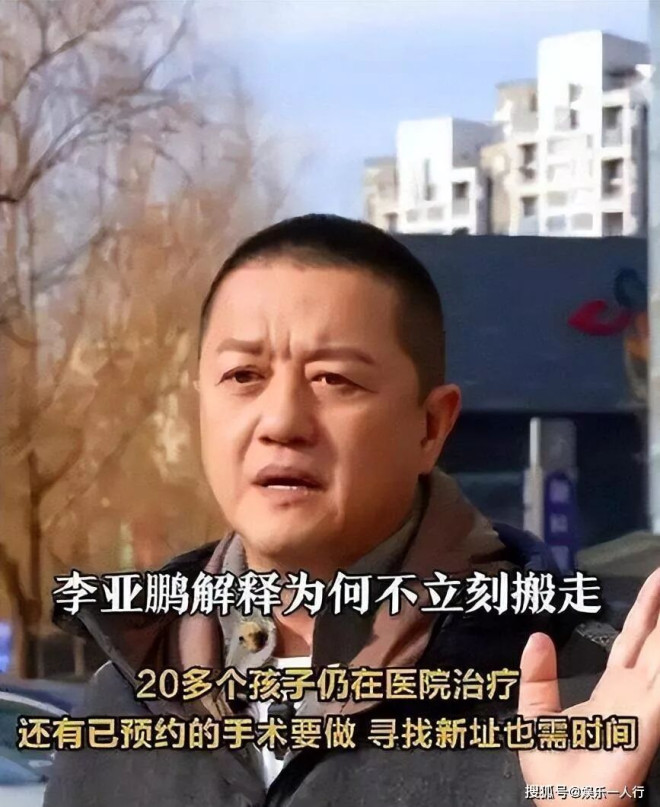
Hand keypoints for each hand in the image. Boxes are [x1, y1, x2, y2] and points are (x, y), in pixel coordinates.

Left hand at [518, 566, 659, 805]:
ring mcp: (644, 709)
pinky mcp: (645, 726)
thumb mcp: (535, 719)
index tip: (658, 579)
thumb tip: (538, 636)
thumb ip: (537, 678)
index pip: (633, 642)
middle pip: (655, 642)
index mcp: (612, 691)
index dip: (646, 612)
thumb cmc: (555, 778)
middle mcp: (634, 695)